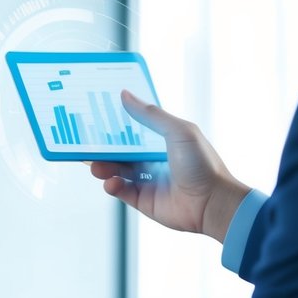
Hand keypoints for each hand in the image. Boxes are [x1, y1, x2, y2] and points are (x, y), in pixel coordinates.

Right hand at [90, 90, 248, 242]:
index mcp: (163, 140)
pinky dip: (111, 185)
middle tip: (86, 143)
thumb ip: (151, 115)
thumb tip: (125, 95)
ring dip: (102, 167)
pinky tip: (111, 182)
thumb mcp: (179, 131)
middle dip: (103, 147)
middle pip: (120, 150)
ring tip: (96, 166)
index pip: (134, 128)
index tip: (98, 115)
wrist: (211, 203)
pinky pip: (119, 190)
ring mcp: (147, 179)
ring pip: (115, 170)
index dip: (116, 122)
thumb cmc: (202, 164)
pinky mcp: (142, 199)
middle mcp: (153, 158)